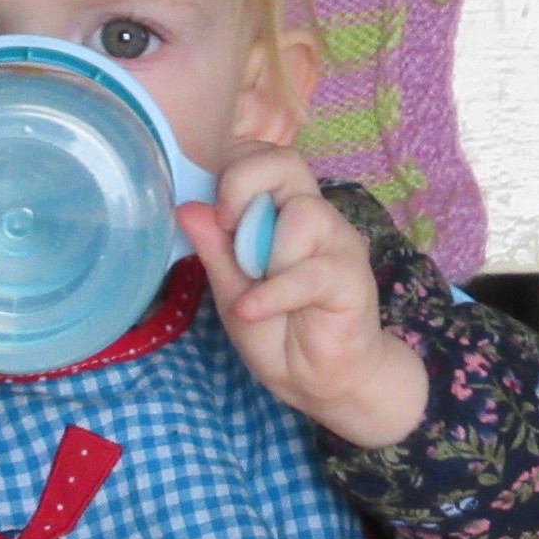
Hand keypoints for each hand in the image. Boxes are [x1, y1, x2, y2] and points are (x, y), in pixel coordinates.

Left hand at [177, 143, 427, 449]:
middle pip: (287, 161)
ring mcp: (338, 243)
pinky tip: (253, 310)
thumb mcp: (231, 292)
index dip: (235, 169)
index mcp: (283, 212)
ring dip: (267, 252)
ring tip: (258, 287)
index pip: (264, 155)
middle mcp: (315, 216)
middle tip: (229, 225)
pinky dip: (274, 292)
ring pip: (303, 212)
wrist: (320, 383)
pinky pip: (310, 270)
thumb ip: (215, 250)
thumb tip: (186, 207)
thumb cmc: (278, 331)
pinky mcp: (352, 277)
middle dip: (245, 183)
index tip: (215, 213)